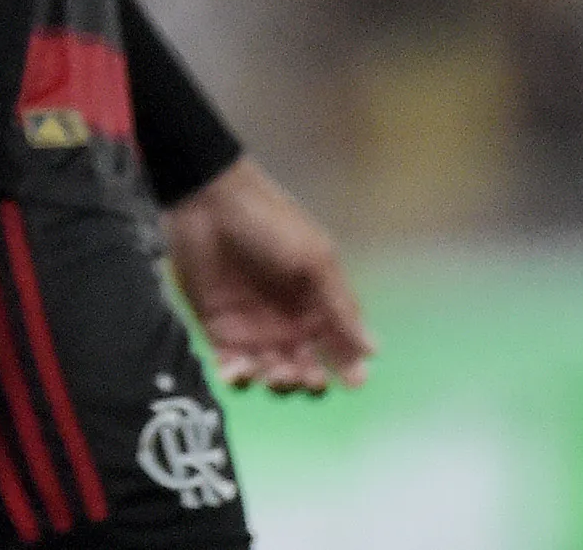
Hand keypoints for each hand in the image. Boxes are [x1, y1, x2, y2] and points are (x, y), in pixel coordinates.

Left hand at [163, 159, 372, 394]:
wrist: (208, 199)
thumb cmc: (269, 223)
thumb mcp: (314, 258)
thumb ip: (341, 305)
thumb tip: (374, 349)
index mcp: (315, 303)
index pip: (338, 346)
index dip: (348, 367)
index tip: (353, 382)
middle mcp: (287, 320)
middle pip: (304, 366)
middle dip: (308, 378)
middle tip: (305, 374)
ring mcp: (251, 326)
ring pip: (270, 371)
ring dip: (275, 379)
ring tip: (273, 370)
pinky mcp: (217, 326)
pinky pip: (230, 362)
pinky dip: (236, 375)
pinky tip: (239, 370)